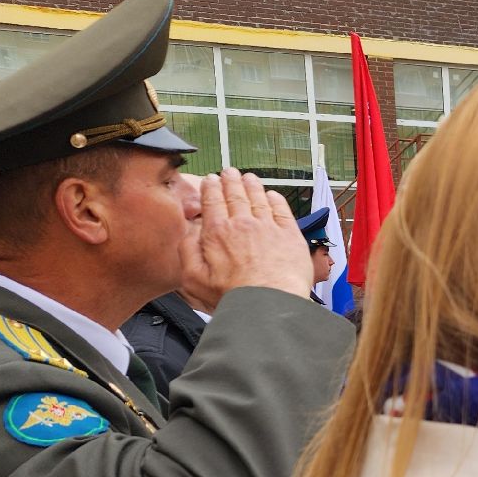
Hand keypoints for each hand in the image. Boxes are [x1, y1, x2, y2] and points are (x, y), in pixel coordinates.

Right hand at [185, 168, 317, 301]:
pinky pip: (282, 210)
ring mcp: (268, 227)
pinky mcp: (290, 235)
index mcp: (218, 233)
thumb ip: (187, 250)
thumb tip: (190, 230)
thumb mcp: (193, 278)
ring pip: (259, 198)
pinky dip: (276, 199)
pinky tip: (273, 195)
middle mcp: (243, 224)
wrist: (269, 305)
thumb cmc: (232, 297)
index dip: (211, 188)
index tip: (210, 180)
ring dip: (252, 185)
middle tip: (229, 172)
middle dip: (231, 180)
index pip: (212, 202)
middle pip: (236, 195)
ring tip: (248, 177)